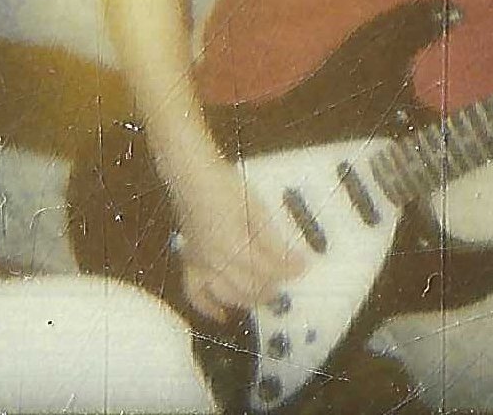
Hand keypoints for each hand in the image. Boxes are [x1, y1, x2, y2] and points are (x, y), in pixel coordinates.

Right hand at [169, 160, 306, 321]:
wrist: (192, 177)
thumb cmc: (226, 186)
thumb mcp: (255, 208)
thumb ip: (269, 238)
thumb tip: (288, 258)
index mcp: (234, 245)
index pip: (267, 268)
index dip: (287, 270)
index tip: (303, 268)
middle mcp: (215, 261)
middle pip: (248, 286)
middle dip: (271, 288)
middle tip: (288, 285)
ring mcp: (199, 264)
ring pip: (226, 294)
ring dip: (248, 300)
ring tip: (266, 297)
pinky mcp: (189, 262)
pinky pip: (194, 294)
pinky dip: (208, 308)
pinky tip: (223, 315)